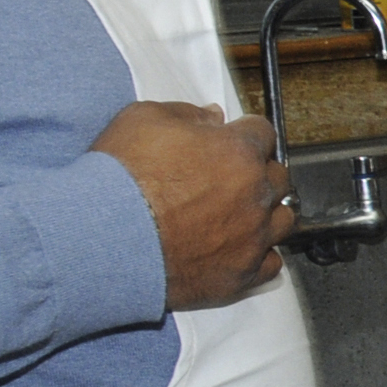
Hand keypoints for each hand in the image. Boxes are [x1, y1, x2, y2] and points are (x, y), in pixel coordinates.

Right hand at [92, 102, 290, 309]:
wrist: (103, 236)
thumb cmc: (119, 178)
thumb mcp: (142, 120)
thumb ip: (187, 114)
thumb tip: (212, 117)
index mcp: (238, 151)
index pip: (262, 133)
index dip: (245, 134)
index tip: (235, 140)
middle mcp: (255, 193)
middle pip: (277, 176)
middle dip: (258, 172)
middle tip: (231, 177)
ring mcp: (253, 236)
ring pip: (283, 220)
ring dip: (266, 213)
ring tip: (239, 213)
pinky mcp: (243, 272)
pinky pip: (271, 263)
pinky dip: (259, 254)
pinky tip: (239, 248)